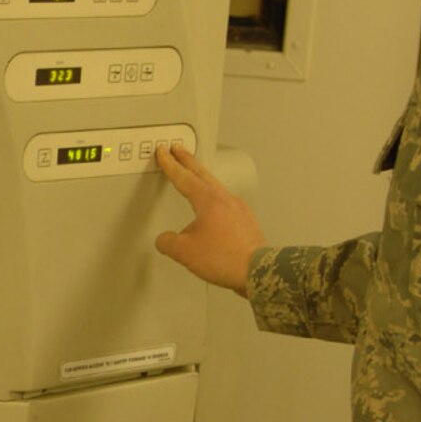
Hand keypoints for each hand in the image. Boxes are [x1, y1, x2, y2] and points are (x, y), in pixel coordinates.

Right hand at [153, 144, 264, 296]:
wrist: (257, 271)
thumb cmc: (226, 258)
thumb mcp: (184, 252)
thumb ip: (168, 242)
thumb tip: (165, 240)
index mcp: (207, 200)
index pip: (183, 177)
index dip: (170, 164)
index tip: (163, 152)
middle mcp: (225, 200)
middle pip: (202, 173)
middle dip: (188, 160)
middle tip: (179, 150)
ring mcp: (238, 209)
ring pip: (215, 186)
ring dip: (202, 179)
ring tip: (194, 178)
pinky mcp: (245, 221)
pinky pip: (225, 203)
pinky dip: (213, 200)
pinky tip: (211, 212)